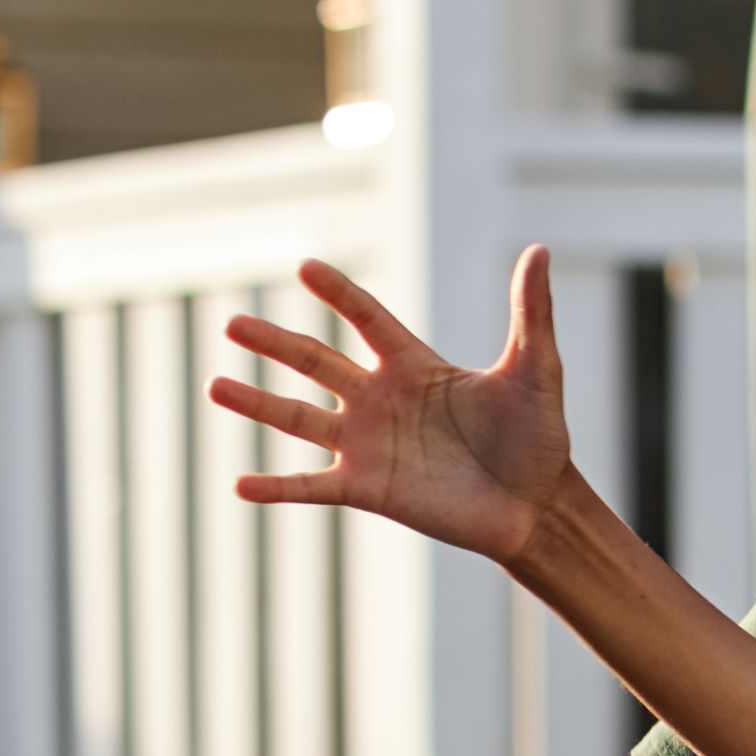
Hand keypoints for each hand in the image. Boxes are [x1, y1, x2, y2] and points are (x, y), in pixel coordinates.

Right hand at [208, 247, 576, 562]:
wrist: (539, 505)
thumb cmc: (540, 437)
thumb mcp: (536, 370)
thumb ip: (530, 312)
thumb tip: (540, 250)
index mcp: (414, 366)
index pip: (367, 319)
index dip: (339, 294)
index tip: (305, 267)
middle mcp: (381, 399)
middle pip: (316, 362)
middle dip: (275, 343)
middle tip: (232, 323)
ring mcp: (369, 445)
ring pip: (300, 419)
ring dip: (258, 405)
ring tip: (215, 387)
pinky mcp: (368, 489)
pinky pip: (311, 486)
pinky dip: (276, 487)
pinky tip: (239, 485)